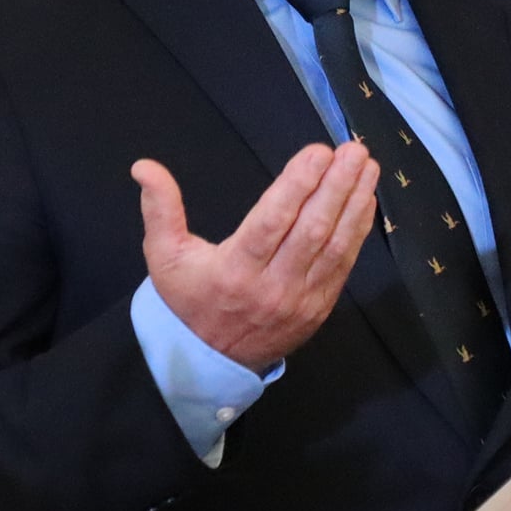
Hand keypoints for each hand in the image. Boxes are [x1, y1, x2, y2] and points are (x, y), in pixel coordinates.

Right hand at [133, 142, 380, 370]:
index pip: (272, 221)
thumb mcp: (164, 255)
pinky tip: (365, 201)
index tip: (318, 151)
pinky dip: (357, 231)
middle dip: (336, 186)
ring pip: (334, 247)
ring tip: (367, 166)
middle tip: (353, 149)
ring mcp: (300, 300)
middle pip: (312, 230)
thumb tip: (143, 166)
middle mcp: (272, 287)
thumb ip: (159, 208)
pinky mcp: (319, 309)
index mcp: (234, 270)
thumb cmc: (187, 299)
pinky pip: (343, 266)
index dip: (298, 185)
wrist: (207, 361)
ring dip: (354, 203)